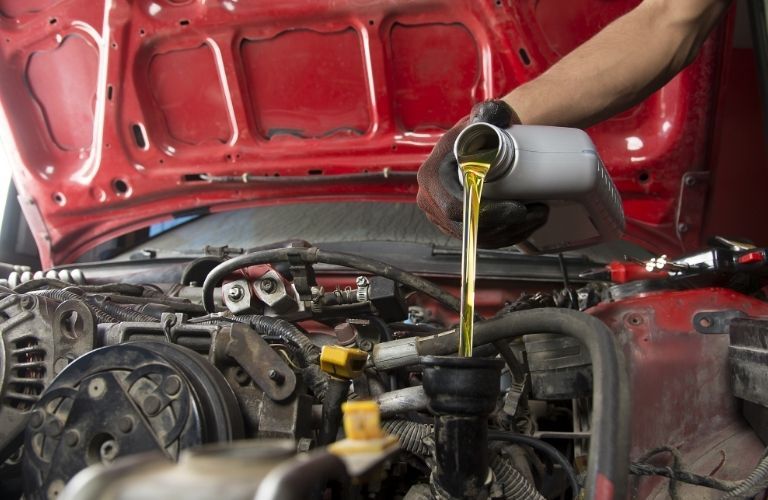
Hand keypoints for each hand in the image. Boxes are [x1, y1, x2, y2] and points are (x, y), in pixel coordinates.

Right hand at [416, 100, 548, 248]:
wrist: (481, 140)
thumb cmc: (483, 129)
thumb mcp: (484, 118)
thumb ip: (489, 113)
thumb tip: (493, 115)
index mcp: (431, 176)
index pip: (456, 208)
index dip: (488, 214)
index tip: (519, 208)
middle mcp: (430, 199)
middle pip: (468, 228)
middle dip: (505, 226)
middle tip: (536, 213)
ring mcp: (441, 215)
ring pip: (477, 237)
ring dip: (511, 232)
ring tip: (538, 216)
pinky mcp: (454, 225)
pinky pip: (480, 238)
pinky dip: (506, 236)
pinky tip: (527, 224)